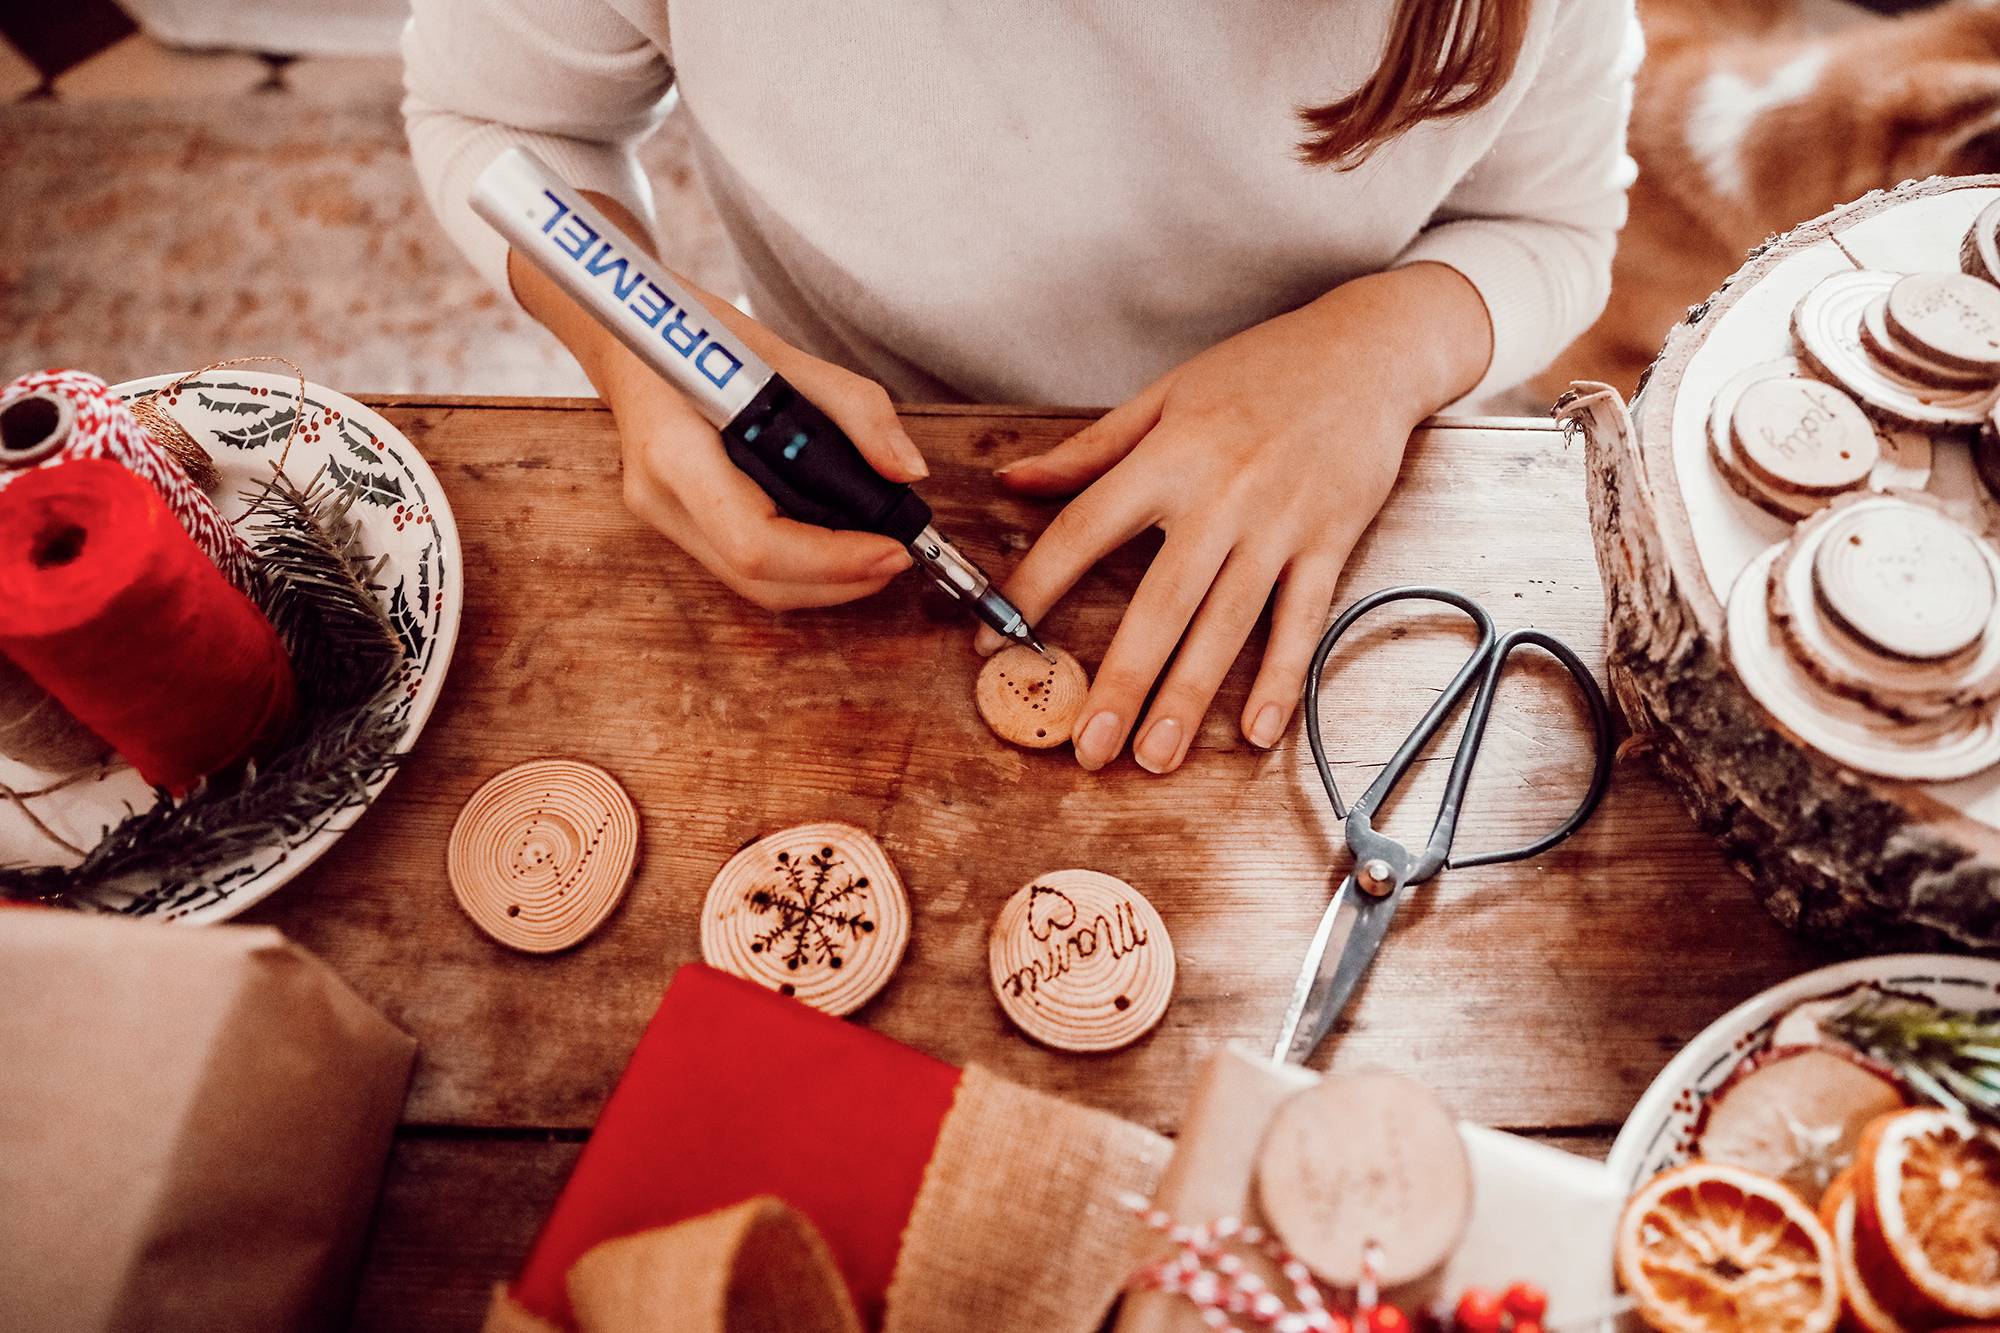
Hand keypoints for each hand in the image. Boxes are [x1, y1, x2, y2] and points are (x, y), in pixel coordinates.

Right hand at [510, 192, 927, 610]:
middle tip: (898, 556)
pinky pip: (743, 565)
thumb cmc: (698, 334)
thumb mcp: (784, 353)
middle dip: (838, 581)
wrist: (627, 331)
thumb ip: (856, 411)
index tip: (892, 549)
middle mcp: (661, 498)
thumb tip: (908, 470)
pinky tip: (838, 543)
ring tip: (878, 553)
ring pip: (751, 584)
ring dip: (824, 582)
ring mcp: (663, 517)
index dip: (831, 559)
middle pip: (757, 578)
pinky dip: (799, 566)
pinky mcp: (678, 523)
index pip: (756, 541)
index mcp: (675, 451)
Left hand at [977, 265, 1490, 772]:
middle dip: (1121, 681)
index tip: (994, 643)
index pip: (1083, 531)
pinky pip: (1302, 623)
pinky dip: (1283, 680)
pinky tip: (1259, 731)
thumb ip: (1089, 449)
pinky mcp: (1330, 544)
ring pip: (1226, 626)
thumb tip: (1014, 479)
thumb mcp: (1166, 394)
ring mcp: (1279, 526)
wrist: (1369, 350)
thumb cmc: (1262, 369)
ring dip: (1190, 699)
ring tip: (1154, 755)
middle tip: (1088, 745)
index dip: (1034, 589)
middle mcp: (1220, 497)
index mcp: (1169, 457)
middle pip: (1160, 604)